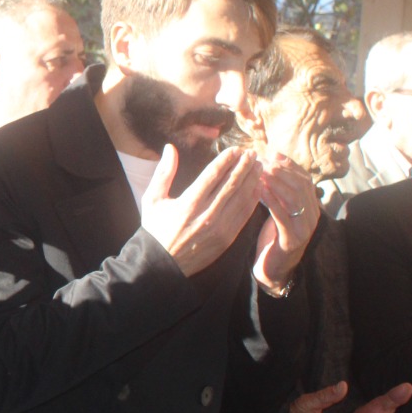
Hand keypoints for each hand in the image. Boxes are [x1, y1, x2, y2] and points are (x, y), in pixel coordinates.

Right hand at [140, 145, 262, 276]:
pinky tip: (257, 188)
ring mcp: (219, 227)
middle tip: (252, 153)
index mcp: (188, 203)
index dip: (226, 160)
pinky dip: (252, 200)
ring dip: (252, 180)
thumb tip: (170, 148)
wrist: (163, 264)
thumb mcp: (153, 199)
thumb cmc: (156, 229)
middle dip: (244, 166)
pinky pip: (244, 215)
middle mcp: (206, 214)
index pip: (213, 175)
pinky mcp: (227, 238)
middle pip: (231, 184)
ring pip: (241, 198)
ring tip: (259, 166)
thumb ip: (163, 173)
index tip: (236, 149)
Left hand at [253, 153, 318, 293]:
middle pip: (301, 186)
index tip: (273, 153)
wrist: (271, 269)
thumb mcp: (278, 208)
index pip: (304, 178)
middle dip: (283, 171)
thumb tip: (272, 158)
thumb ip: (278, 189)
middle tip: (265, 161)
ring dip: (277, 183)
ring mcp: (305, 228)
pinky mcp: (292, 240)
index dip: (290, 165)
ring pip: (294, 199)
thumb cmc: (272, 235)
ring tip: (262, 172)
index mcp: (311, 206)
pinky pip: (282, 216)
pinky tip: (260, 191)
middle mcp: (312, 215)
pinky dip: (271, 201)